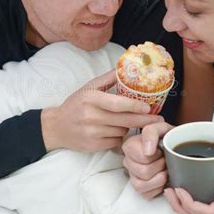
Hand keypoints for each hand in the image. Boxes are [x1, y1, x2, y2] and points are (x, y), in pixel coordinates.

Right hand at [41, 70, 163, 151]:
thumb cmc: (75, 105)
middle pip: (124, 120)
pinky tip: (115, 130)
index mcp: (91, 99)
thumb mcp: (88, 88)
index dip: (135, 106)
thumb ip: (107, 78)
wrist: (56, 127)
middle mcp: (91, 116)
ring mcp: (92, 133)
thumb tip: (125, 68)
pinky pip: (115, 141)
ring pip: (121, 131)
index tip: (148, 107)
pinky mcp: (93, 146)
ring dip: (128, 126)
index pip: (117, 104)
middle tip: (158, 119)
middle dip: (143, 120)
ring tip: (127, 121)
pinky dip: (119, 136)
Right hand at [122, 121, 173, 198]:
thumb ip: (151, 132)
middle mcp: (128, 161)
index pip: (142, 158)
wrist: (176, 146)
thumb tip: (147, 151)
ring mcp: (133, 176)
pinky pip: (146, 194)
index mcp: (129, 146)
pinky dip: (158, 188)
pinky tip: (163, 178)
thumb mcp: (161, 127)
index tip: (162, 150)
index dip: (157, 155)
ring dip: (159, 178)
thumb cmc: (168, 138)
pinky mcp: (140, 188)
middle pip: (143, 172)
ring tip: (165, 169)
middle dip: (160, 166)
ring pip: (141, 185)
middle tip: (166, 159)